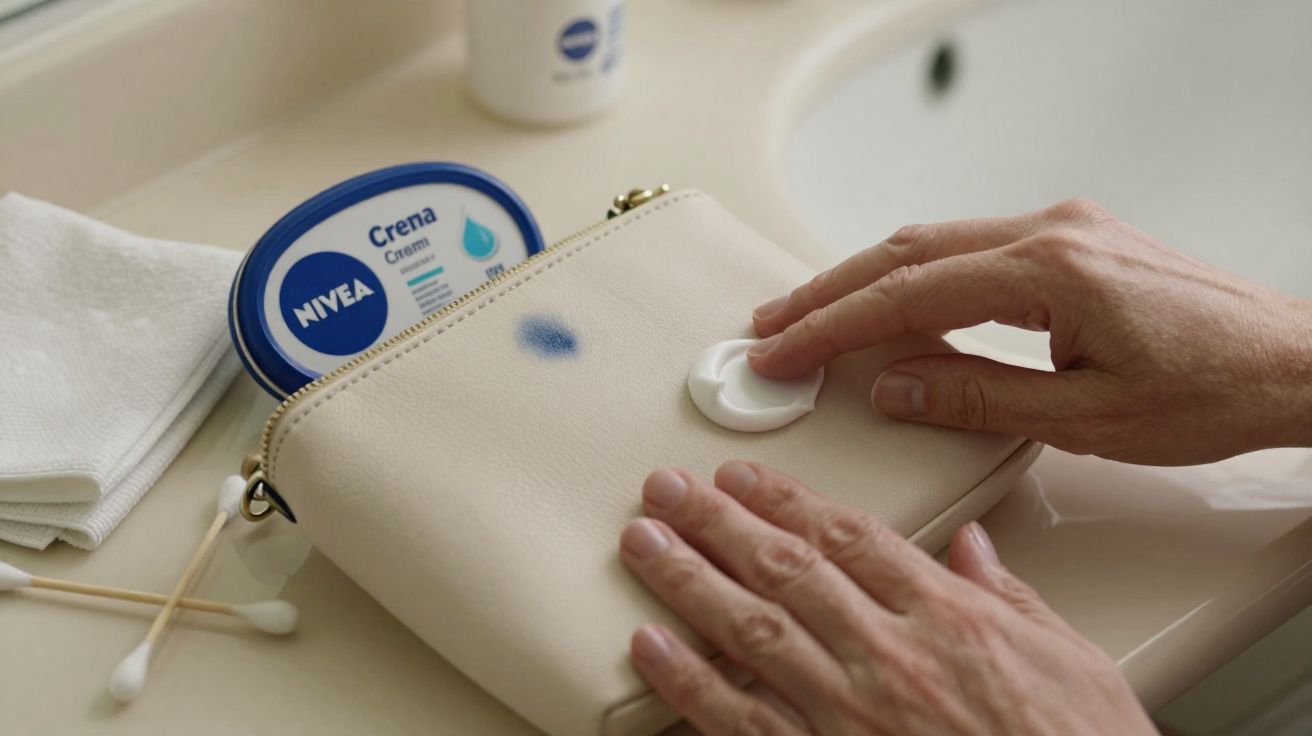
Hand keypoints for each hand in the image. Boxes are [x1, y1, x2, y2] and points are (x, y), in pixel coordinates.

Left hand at [621, 461, 1155, 735]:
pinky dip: (689, 683)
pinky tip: (650, 647)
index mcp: (949, 618)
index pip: (847, 536)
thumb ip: (1010, 596)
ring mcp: (851, 713)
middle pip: (785, 567)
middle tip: (667, 489)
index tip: (741, 476)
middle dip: (718, 521)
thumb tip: (973, 547)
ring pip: (752, 629)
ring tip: (644, 541)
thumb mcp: (1072, 660)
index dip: (784, 497)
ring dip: (689, 578)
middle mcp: (891, 656)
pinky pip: (741, 721)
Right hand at [748, 199, 1311, 464]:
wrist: (1295, 364)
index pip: (907, 293)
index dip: (831, 326)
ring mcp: (1062, 228)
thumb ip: (976, 395)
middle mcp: (1051, 231)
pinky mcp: (1071, 240)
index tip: (781, 351)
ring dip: (864, 279)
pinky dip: (913, 275)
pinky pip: (968, 248)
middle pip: (905, 252)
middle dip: (827, 291)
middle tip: (770, 327)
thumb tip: (893, 386)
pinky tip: (889, 301)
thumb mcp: (1088, 417)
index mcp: (1051, 270)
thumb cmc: (1214, 391)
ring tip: (810, 315)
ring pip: (932, 242)